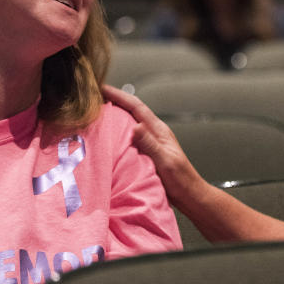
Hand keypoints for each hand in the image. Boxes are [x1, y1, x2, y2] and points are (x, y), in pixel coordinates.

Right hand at [102, 85, 203, 202]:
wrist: (189, 195)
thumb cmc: (181, 180)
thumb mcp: (165, 161)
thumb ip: (150, 144)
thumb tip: (136, 126)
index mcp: (159, 131)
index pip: (136, 107)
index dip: (119, 96)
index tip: (102, 88)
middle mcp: (154, 133)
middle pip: (132, 110)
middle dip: (115, 100)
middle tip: (94, 97)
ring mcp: (151, 142)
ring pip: (130, 122)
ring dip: (115, 114)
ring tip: (98, 112)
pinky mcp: (147, 152)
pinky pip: (129, 136)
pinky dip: (118, 131)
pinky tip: (109, 136)